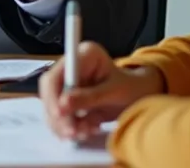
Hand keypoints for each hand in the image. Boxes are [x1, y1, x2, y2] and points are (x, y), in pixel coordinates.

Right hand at [39, 42, 164, 142]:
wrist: (139, 96)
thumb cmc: (131, 88)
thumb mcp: (115, 92)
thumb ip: (90, 97)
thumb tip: (63, 106)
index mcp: (83, 55)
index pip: (56, 74)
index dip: (53, 95)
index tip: (59, 114)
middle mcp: (71, 67)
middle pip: (50, 91)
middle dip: (58, 115)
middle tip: (70, 133)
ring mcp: (68, 84)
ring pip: (53, 106)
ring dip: (62, 124)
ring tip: (81, 135)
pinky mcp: (68, 99)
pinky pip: (60, 116)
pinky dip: (68, 128)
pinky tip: (84, 132)